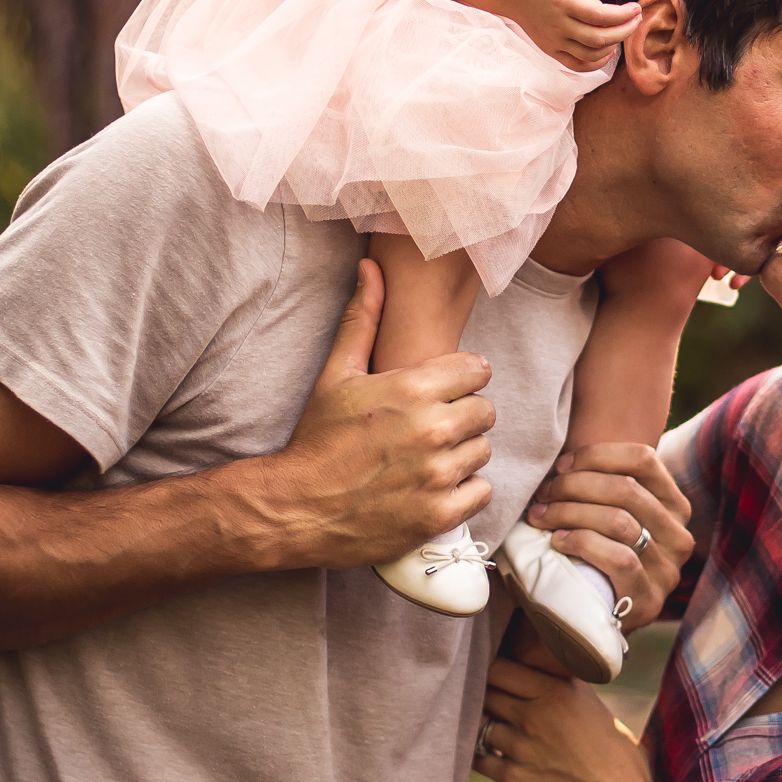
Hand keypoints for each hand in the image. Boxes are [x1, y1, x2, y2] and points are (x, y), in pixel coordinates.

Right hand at [255, 259, 495, 568]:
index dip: (460, 379)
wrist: (295, 508)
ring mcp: (438, 474)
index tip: (441, 391)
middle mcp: (433, 429)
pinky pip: (480, 491)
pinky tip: (430, 486)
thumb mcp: (336, 374)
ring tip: (426, 458)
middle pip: (485, 411)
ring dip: (461, 454)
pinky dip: (461, 491)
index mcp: (413, 389)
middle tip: (430, 427)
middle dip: (462, 415)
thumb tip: (372, 267)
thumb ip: (364, 318)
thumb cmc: (317, 438)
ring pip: (482, 451)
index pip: (479, 370)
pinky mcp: (440, 514)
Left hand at [475, 650, 660, 781]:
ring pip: (479, 725)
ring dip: (482, 725)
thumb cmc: (614, 752)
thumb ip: (562, 686)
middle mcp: (533, 715)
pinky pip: (478, 758)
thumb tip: (542, 668)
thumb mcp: (591, 705)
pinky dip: (478, 754)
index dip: (490, 667)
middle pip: (485, 693)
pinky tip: (486, 753)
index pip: (499, 667)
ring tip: (489, 726)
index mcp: (555, 691)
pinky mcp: (512, 778)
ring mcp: (520, 748)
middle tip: (487, 697)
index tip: (492, 672)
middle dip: (483, 694)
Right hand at [503, 0, 640, 69]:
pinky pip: (576, 65)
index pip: (601, 15)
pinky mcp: (550, 50)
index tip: (636, 8)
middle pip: (600, 38)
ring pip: (591, 55)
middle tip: (636, 19)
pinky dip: (595, 63)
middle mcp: (558, 25)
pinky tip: (607, 49)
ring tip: (622, 30)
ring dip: (613, 45)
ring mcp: (553, 41)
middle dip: (625, 31)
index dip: (624, 15)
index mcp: (563, 2)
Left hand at [526, 440, 691, 627]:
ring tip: (541, 516)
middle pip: (627, 488)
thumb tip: (564, 455)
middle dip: (574, 486)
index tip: (561, 466)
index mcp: (674, 506)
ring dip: (570, 512)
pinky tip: (557, 541)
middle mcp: (679, 536)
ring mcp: (668, 570)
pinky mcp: (650, 600)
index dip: (597, 455)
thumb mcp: (602, 514)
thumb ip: (601, 484)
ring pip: (620, 520)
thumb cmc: (586, 556)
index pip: (643, 459)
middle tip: (543, 494)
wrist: (579, 622)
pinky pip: (619, 557)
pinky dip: (582, 542)